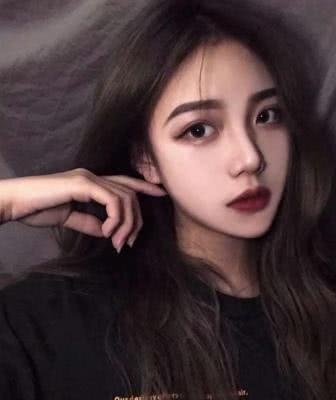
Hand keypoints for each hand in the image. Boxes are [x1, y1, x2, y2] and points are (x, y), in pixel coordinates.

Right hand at [0, 168, 167, 252]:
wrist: (14, 203)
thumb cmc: (38, 208)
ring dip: (126, 224)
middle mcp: (94, 177)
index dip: (145, 186)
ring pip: (125, 199)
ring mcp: (89, 178)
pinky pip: (112, 200)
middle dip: (136, 220)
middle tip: (129, 243)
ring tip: (117, 243)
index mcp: (92, 183)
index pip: (126, 182)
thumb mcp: (70, 218)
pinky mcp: (83, 184)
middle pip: (130, 195)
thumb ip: (90, 222)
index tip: (162, 193)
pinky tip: (107, 233)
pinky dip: (115, 219)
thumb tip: (107, 231)